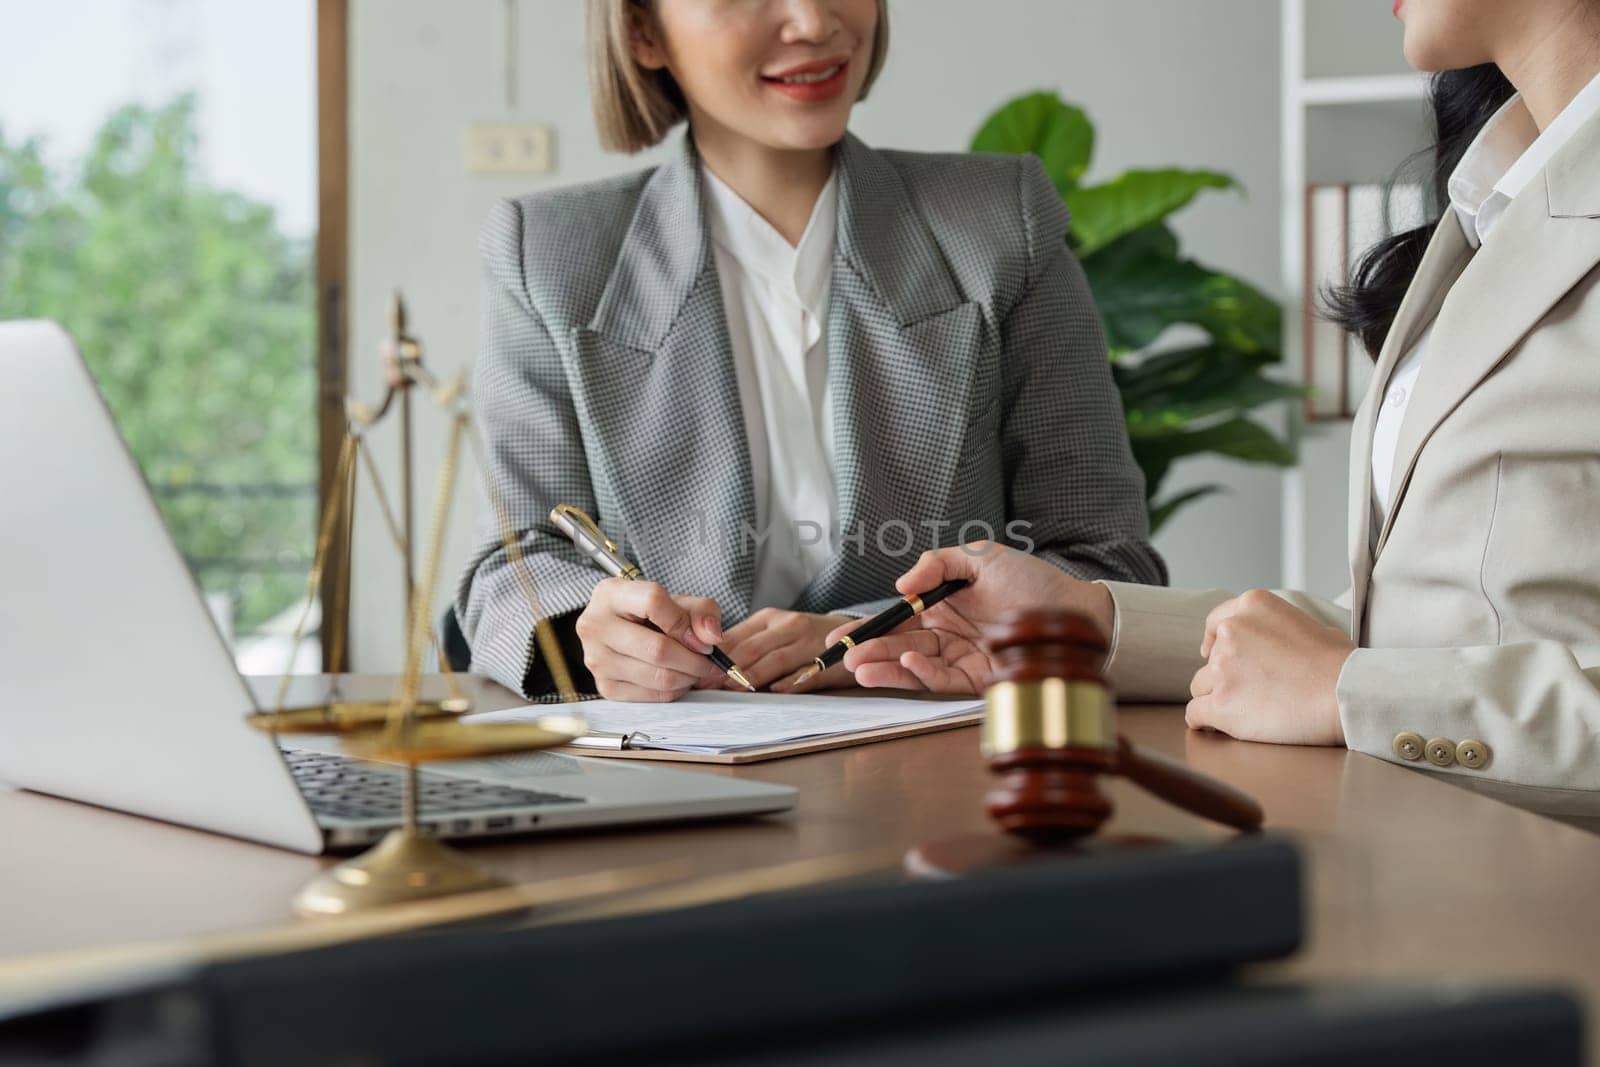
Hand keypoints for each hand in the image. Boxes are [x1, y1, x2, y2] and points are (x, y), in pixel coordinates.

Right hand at [574, 578, 725, 701]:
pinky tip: (679, 679)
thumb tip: (712, 638)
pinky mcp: (605, 686)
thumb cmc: (651, 614)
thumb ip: (702, 612)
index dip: (685, 623)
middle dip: (694, 660)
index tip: (702, 638)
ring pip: (658, 677)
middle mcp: (595, 626)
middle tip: (710, 662)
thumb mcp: (678, 601)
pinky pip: (652, 695)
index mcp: (611, 594)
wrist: (622, 631)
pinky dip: (674, 691)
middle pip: (658, 649)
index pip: (653, 602)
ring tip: (696, 669)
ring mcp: (596, 659)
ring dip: (688, 677)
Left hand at [713, 609, 853, 691]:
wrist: (851, 635)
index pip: (735, 636)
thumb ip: (748, 646)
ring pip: (774, 659)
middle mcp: (787, 626)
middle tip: (707, 686)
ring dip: (751, 676)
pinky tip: (775, 691)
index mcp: (769, 618)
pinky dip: (789, 682)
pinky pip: (805, 672)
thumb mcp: (775, 632)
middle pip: (751, 648)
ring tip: (732, 690)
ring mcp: (807, 642)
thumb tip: (712, 668)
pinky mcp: (825, 660)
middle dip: (727, 669)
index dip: (715, 656)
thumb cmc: (804, 638)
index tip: (696, 673)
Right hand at [817, 542, 1113, 695]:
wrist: (1076, 611)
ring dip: (887, 668)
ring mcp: (960, 657)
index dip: (869, 628)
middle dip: (870, 653)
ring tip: (862, 669)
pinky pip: (943, 679)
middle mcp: (947, 634)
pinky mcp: (977, 680)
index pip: (899, 619)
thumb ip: (938, 563)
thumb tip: (901, 585)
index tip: (841, 636)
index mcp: (943, 605)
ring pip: (914, 666)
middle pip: (899, 645)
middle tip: (845, 658)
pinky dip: (922, 672)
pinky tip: (908, 662)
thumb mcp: (981, 557)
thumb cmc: (1032, 581)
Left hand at [1186, 589, 1353, 745]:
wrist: (1347, 695)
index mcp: (1251, 605)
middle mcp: (1230, 631)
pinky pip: (1194, 714)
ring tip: (1244, 709)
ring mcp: (1222, 668)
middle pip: (1210, 659)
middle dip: (1225, 674)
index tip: (1216, 655)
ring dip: (1216, 697)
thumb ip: (1279, 628)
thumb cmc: (1340, 664)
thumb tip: (1275, 641)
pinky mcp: (1221, 704)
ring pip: (1199, 686)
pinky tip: (1213, 726)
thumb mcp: (1309, 623)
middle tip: (1250, 689)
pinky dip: (1202, 721)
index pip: (1215, 624)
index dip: (1215, 643)